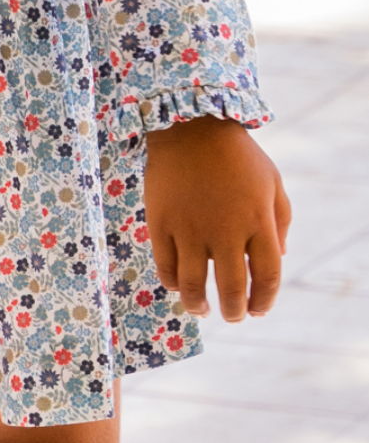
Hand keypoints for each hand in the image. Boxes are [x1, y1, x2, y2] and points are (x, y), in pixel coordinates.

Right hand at [144, 116, 289, 320]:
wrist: (191, 126)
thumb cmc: (238, 155)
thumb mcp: (273, 182)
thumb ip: (281, 221)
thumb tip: (277, 259)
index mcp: (258, 221)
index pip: (268, 276)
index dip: (264, 301)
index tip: (258, 311)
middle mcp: (226, 230)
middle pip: (232, 288)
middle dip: (234, 311)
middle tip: (232, 317)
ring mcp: (190, 228)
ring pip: (193, 284)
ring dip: (198, 306)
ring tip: (202, 310)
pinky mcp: (161, 222)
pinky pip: (165, 264)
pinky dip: (172, 282)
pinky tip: (177, 285)